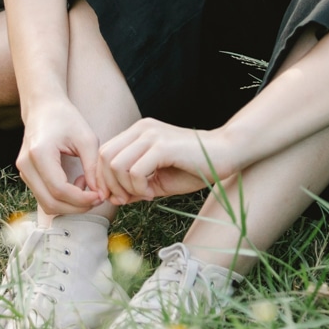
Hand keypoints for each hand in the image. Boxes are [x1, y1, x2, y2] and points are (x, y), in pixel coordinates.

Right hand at [17, 100, 105, 216]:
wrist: (44, 107)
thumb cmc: (66, 118)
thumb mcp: (86, 138)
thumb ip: (93, 167)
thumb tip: (100, 194)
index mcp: (39, 153)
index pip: (59, 190)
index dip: (81, 199)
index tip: (100, 195)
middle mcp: (26, 164)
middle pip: (51, 203)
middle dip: (77, 207)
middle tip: (97, 197)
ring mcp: (23, 171)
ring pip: (46, 204)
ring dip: (70, 204)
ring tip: (85, 185)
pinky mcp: (26, 175)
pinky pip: (44, 197)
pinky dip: (62, 199)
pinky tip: (75, 183)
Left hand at [97, 119, 236, 204]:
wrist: (225, 154)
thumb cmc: (193, 167)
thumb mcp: (157, 179)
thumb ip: (134, 185)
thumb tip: (112, 198)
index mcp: (138, 132)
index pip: (104, 152)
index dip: (103, 177)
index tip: (116, 197)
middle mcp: (141, 128)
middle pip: (104, 156)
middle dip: (109, 184)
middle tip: (126, 200)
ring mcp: (151, 135)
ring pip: (116, 164)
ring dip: (126, 187)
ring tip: (145, 194)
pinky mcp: (162, 146)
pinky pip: (135, 171)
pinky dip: (139, 188)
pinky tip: (153, 193)